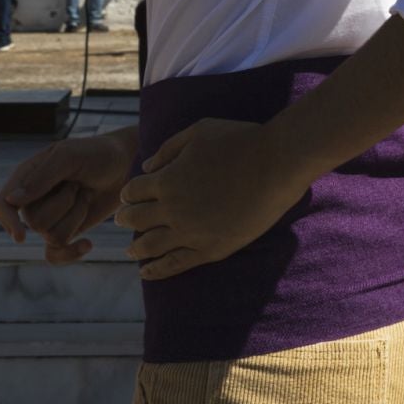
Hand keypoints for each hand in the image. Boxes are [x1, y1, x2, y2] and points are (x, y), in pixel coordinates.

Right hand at [0, 130, 136, 264]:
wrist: (126, 165)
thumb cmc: (97, 154)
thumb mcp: (69, 156)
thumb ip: (42, 177)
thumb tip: (12, 200)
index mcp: (26, 177)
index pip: (3, 205)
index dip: (8, 222)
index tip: (21, 236)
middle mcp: (33, 200)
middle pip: (34, 222)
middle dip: (63, 203)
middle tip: (78, 184)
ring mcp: (49, 218)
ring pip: (51, 236)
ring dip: (76, 216)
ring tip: (86, 194)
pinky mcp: (66, 231)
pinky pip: (55, 254)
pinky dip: (71, 253)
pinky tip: (88, 244)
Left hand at [116, 118, 310, 280]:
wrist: (279, 163)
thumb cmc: (242, 140)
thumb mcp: (200, 131)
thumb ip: (169, 148)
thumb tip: (146, 167)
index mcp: (167, 180)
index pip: (132, 192)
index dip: (128, 194)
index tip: (128, 197)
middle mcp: (172, 209)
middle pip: (136, 219)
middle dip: (126, 219)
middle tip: (123, 221)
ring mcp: (191, 232)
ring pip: (150, 245)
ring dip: (136, 248)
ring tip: (131, 251)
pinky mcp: (211, 249)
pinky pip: (175, 264)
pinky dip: (156, 270)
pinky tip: (146, 272)